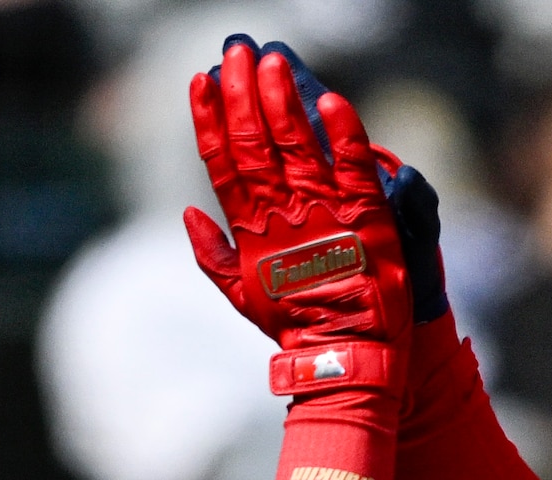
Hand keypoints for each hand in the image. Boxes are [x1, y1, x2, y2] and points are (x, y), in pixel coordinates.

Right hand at [183, 36, 424, 374]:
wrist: (347, 357)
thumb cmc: (296, 328)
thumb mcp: (244, 297)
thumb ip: (213, 255)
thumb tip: (187, 216)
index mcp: (249, 229)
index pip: (221, 161)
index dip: (209, 118)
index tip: (200, 80)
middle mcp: (280, 213)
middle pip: (253, 141)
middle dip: (241, 92)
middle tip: (238, 51)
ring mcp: (322, 212)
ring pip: (295, 143)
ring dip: (282, 99)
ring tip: (272, 62)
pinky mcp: (363, 215)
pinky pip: (351, 164)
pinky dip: (341, 132)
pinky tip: (329, 100)